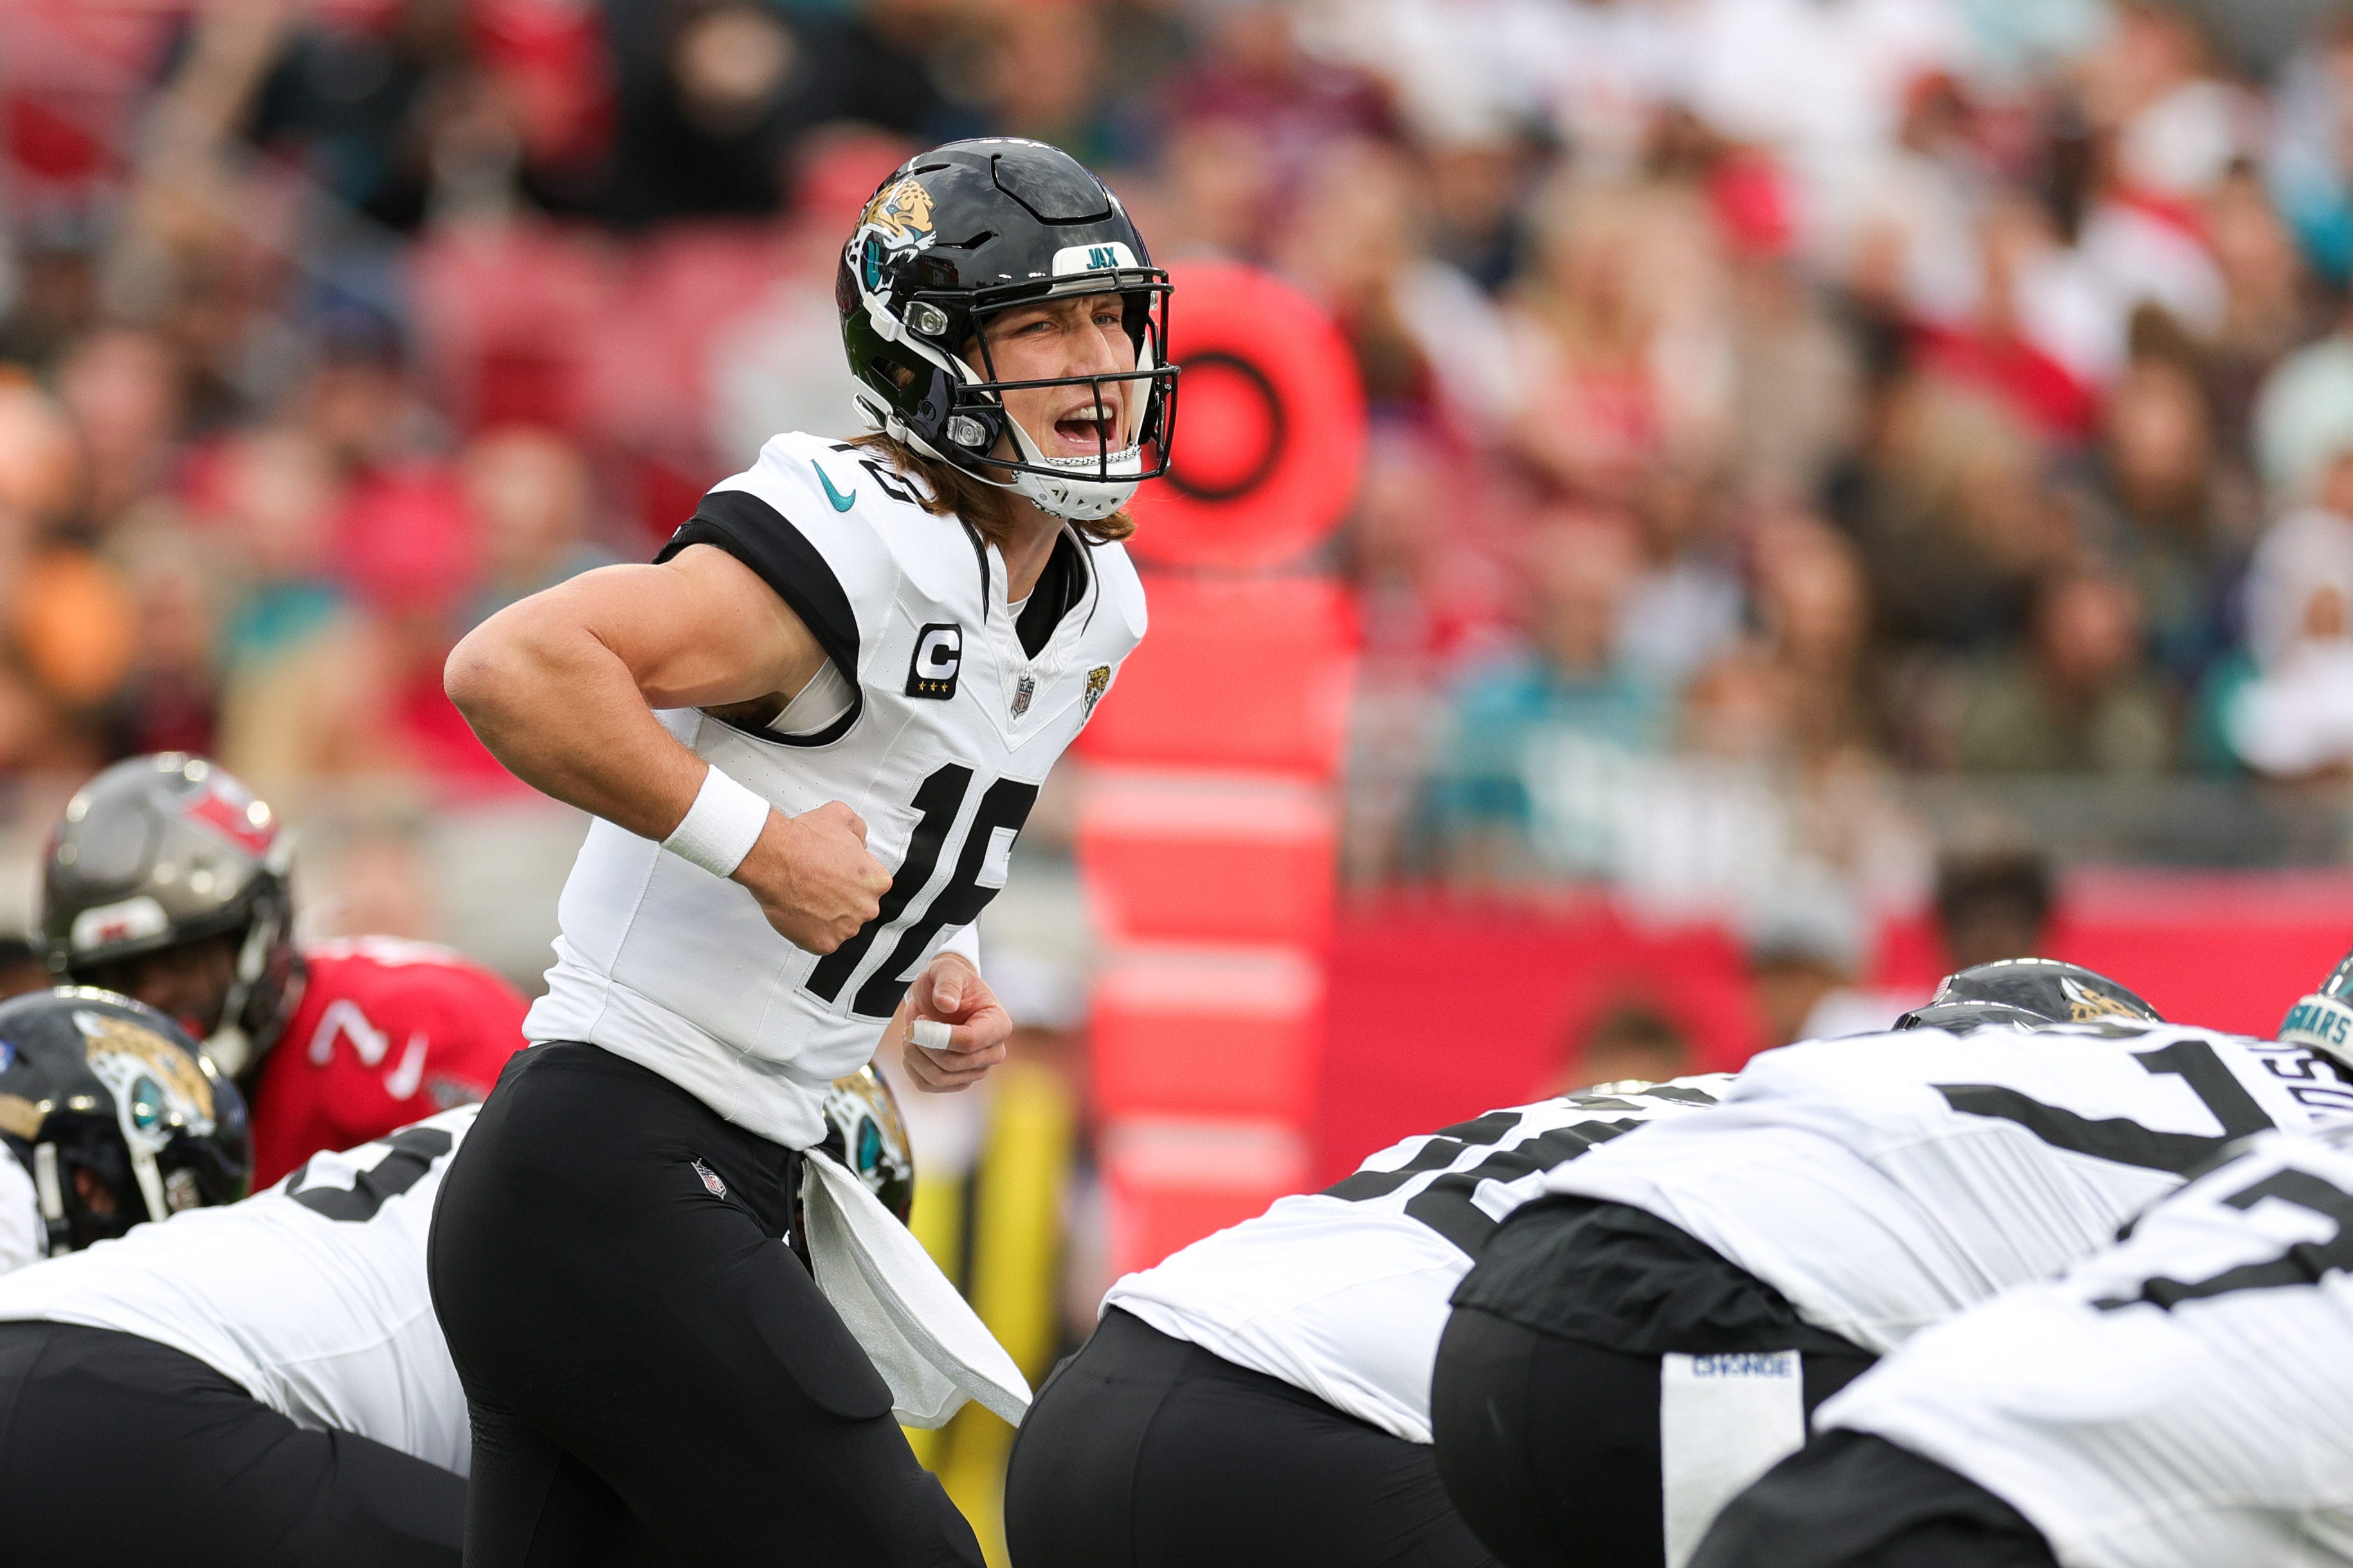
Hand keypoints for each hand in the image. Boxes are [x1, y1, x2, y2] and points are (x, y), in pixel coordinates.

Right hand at [732, 801, 889, 953]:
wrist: (774, 859)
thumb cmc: (803, 842)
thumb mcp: (842, 816)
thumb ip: (859, 829)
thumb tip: (860, 840)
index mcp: (877, 881)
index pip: (872, 884)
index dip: (851, 877)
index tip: (837, 873)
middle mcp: (866, 907)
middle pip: (858, 906)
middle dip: (841, 898)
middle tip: (820, 885)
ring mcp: (845, 928)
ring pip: (840, 925)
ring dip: (827, 915)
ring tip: (807, 897)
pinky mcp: (824, 944)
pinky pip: (821, 941)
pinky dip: (811, 931)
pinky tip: (801, 912)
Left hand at [898, 953, 1011, 1092]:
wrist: (940, 997)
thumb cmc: (947, 982)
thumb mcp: (946, 970)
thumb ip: (948, 983)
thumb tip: (946, 1004)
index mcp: (998, 1024)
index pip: (970, 1042)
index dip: (939, 1036)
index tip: (919, 1019)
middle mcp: (993, 1052)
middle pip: (953, 1063)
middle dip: (923, 1043)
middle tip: (912, 1024)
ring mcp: (976, 1070)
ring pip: (939, 1077)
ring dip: (915, 1055)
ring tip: (909, 1033)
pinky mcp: (956, 1081)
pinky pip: (928, 1085)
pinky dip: (912, 1068)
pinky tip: (912, 1048)